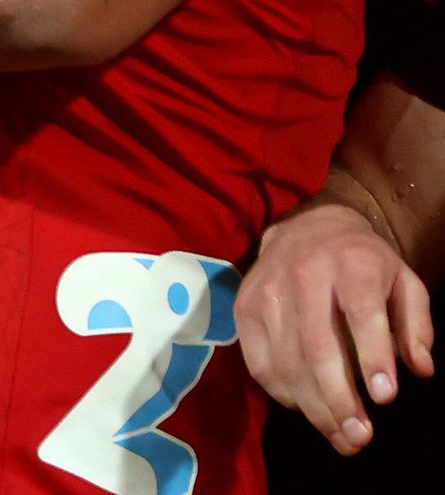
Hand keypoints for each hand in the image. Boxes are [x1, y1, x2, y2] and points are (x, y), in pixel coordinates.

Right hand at [238, 194, 434, 453]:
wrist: (307, 226)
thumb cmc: (365, 263)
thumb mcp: (405, 282)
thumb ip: (416, 324)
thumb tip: (420, 369)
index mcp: (352, 265)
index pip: (362, 314)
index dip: (373, 357)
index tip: (385, 398)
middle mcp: (303, 276)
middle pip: (317, 345)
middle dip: (338, 397)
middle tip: (360, 437)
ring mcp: (267, 292)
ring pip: (286, 360)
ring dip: (313, 406)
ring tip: (340, 438)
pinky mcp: (243, 307)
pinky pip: (259, 361)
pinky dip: (282, 392)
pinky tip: (306, 409)